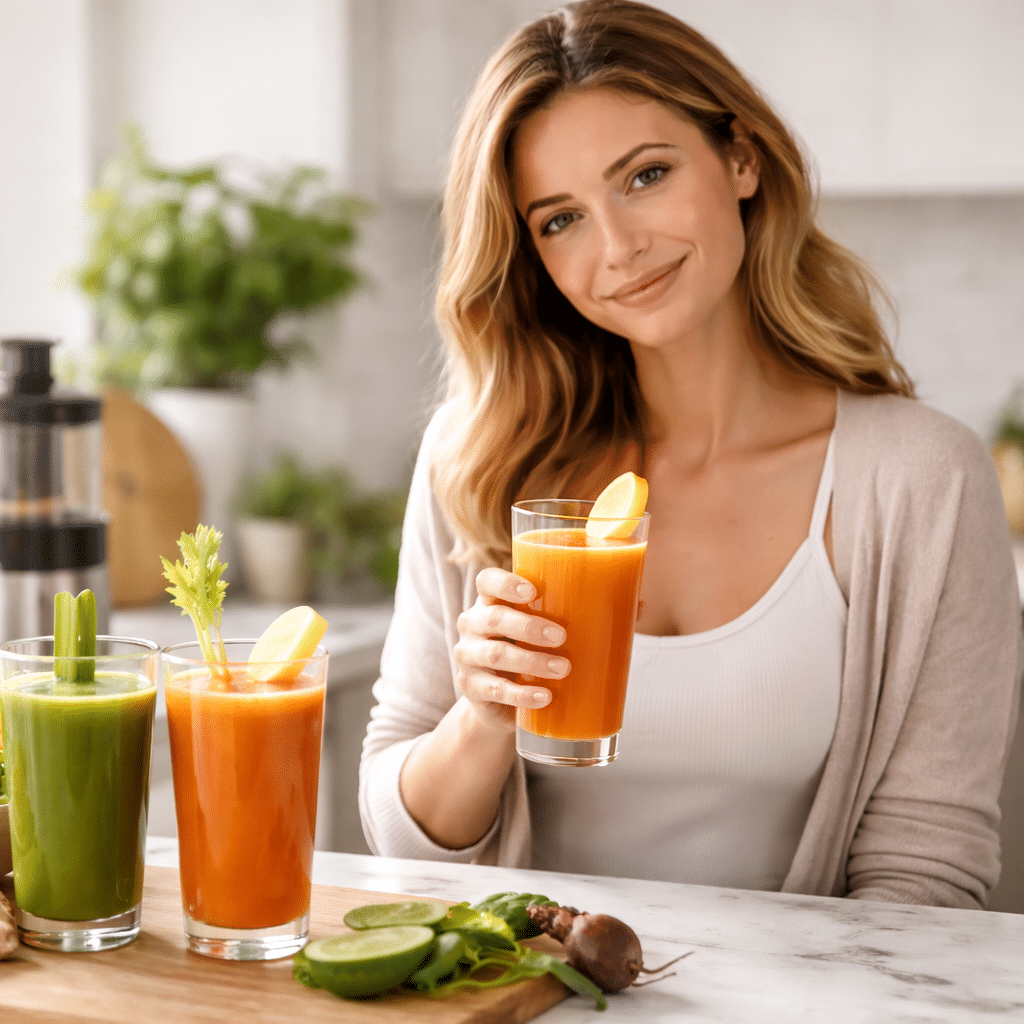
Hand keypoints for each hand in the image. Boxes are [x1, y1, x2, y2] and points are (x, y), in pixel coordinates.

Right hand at [453, 567, 568, 732]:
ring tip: (562, 668)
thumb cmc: (528, 650)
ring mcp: (467, 657)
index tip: (533, 591)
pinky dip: (522, 695)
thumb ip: (578, 613)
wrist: (499, 699)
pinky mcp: (471, 688)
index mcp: (490, 601)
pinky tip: (545, 697)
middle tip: (562, 636)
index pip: (487, 581)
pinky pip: (494, 690)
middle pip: (494, 617)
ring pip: (495, 654)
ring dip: (531, 661)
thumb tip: (637, 605)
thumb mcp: (541, 628)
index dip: (506, 583)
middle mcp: (472, 624)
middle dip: (529, 626)